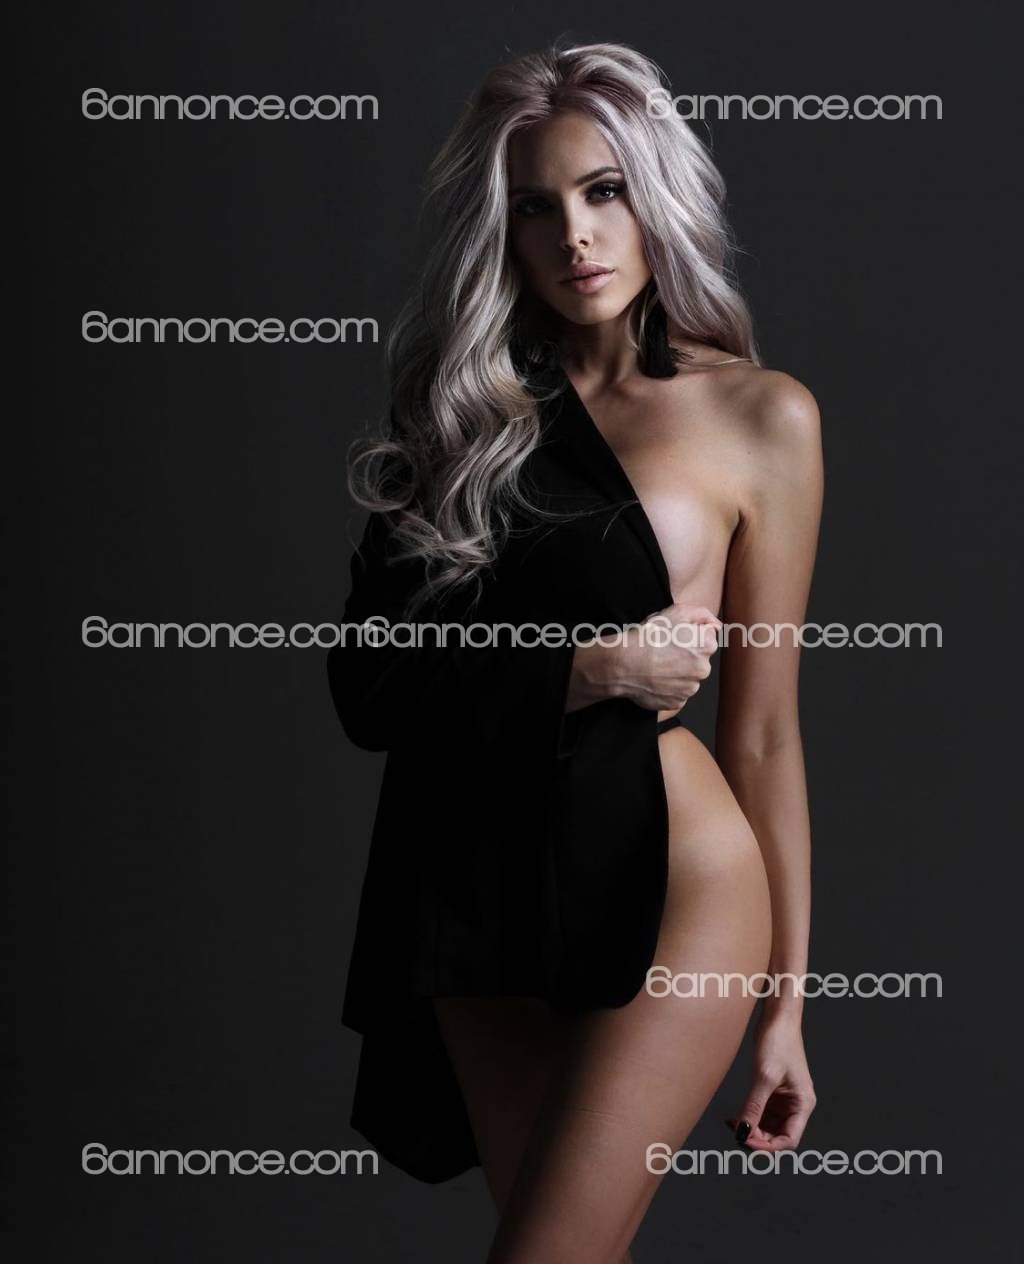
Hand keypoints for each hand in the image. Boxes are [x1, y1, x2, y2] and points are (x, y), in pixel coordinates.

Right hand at [622, 602, 722, 711]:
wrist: (624, 664)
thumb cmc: (649, 636)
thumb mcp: (677, 611)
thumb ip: (702, 614)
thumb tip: (716, 625)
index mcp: (707, 646)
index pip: (707, 637)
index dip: (690, 634)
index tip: (674, 635)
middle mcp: (704, 669)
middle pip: (699, 659)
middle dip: (686, 655)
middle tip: (664, 650)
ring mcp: (690, 688)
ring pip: (688, 678)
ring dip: (677, 672)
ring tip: (658, 665)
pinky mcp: (677, 702)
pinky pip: (677, 693)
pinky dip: (669, 687)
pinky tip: (656, 679)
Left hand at [725, 1015, 815, 1150]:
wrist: (777, 1016)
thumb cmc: (778, 1041)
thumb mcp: (764, 1076)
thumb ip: (754, 1106)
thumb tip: (743, 1132)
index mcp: (803, 1104)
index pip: (789, 1139)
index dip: (768, 1146)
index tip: (746, 1141)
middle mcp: (797, 1104)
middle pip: (778, 1135)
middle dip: (758, 1138)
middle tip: (736, 1132)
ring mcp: (785, 1098)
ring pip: (769, 1126)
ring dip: (752, 1128)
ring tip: (733, 1124)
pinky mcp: (773, 1090)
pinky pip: (763, 1112)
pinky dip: (750, 1116)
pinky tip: (735, 1117)